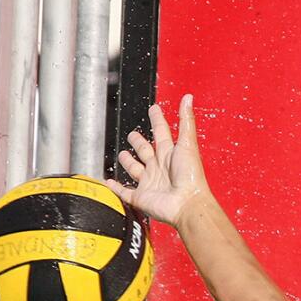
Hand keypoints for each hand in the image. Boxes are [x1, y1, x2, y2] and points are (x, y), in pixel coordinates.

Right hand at [106, 94, 211, 226]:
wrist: (187, 204)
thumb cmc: (191, 176)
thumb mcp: (188, 143)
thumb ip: (186, 120)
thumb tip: (188, 97)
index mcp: (170, 153)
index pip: (162, 132)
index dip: (157, 120)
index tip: (154, 109)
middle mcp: (160, 167)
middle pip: (146, 150)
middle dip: (139, 142)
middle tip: (133, 135)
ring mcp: (150, 182)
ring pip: (135, 169)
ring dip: (128, 162)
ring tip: (123, 155)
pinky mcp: (141, 197)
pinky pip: (126, 192)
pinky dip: (116, 187)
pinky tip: (109, 181)